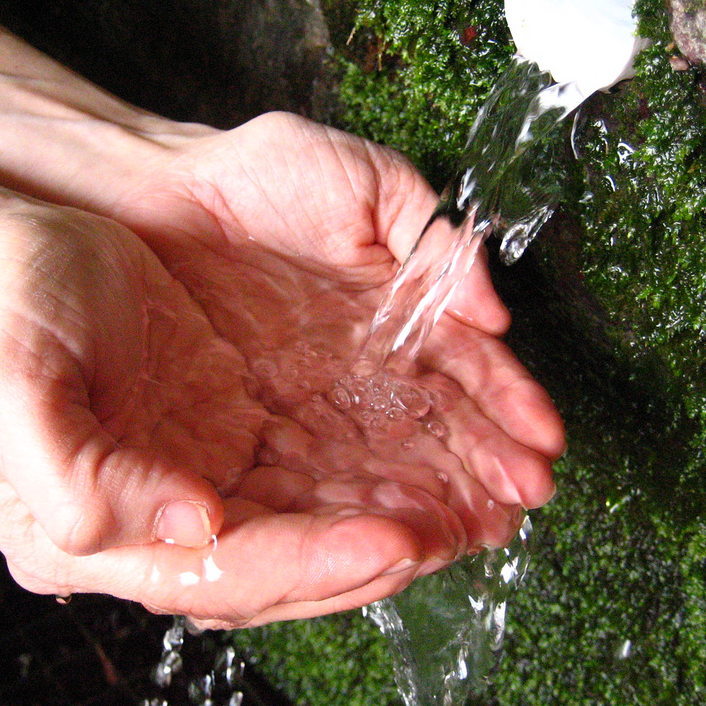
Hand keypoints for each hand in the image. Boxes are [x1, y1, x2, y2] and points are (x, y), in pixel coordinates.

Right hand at [0, 114, 562, 628]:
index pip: (232, 575)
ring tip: (484, 510)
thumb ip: (85, 479)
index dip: (318, 562)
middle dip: (388, 551)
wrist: (20, 253)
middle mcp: (165, 527)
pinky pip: (323, 476)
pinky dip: (384, 476)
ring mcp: (207, 486)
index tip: (399, 538)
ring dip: (405, 521)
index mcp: (101, 534)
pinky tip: (437, 470)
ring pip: (321, 526)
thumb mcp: (10, 389)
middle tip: (473, 529)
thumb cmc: (9, 311)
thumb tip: (198, 528)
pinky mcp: (235, 443)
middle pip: (294, 566)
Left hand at [118, 111, 564, 534]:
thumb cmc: (262, 177)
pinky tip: (400, 527)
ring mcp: (318, 401)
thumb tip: (495, 312)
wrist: (163, 195)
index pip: (465, 371)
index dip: (506, 408)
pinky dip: (361, 500)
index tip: (542, 445)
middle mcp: (365, 369)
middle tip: (522, 502)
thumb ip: (433, 236)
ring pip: (389, 458)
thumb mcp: (365, 182)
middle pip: (438, 428)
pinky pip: (320, 470)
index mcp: (398, 315)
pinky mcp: (264, 428)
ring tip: (482, 526)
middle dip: (485, 466)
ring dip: (439, 495)